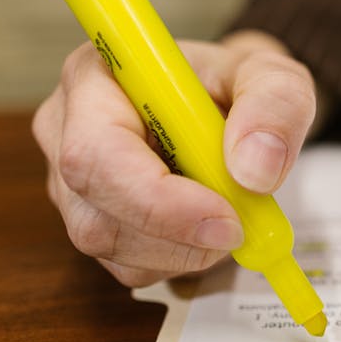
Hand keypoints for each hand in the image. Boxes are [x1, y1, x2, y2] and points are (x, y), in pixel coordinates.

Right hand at [31, 30, 315, 286]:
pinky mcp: (94, 222)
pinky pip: (130, 266)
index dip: (155, 197)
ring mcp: (72, 184)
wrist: (232, 105)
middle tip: (241, 227)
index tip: (224, 212)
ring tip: (230, 210)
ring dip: (185, 249)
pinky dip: (181, 258)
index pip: (95, 151)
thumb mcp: (273, 74)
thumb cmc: (237, 83)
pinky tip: (207, 224)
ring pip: (113, 249)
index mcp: (95, 76)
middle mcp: (66, 131)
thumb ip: (274, 104)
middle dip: (177, 235)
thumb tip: (255, 170)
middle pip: (93, 215)